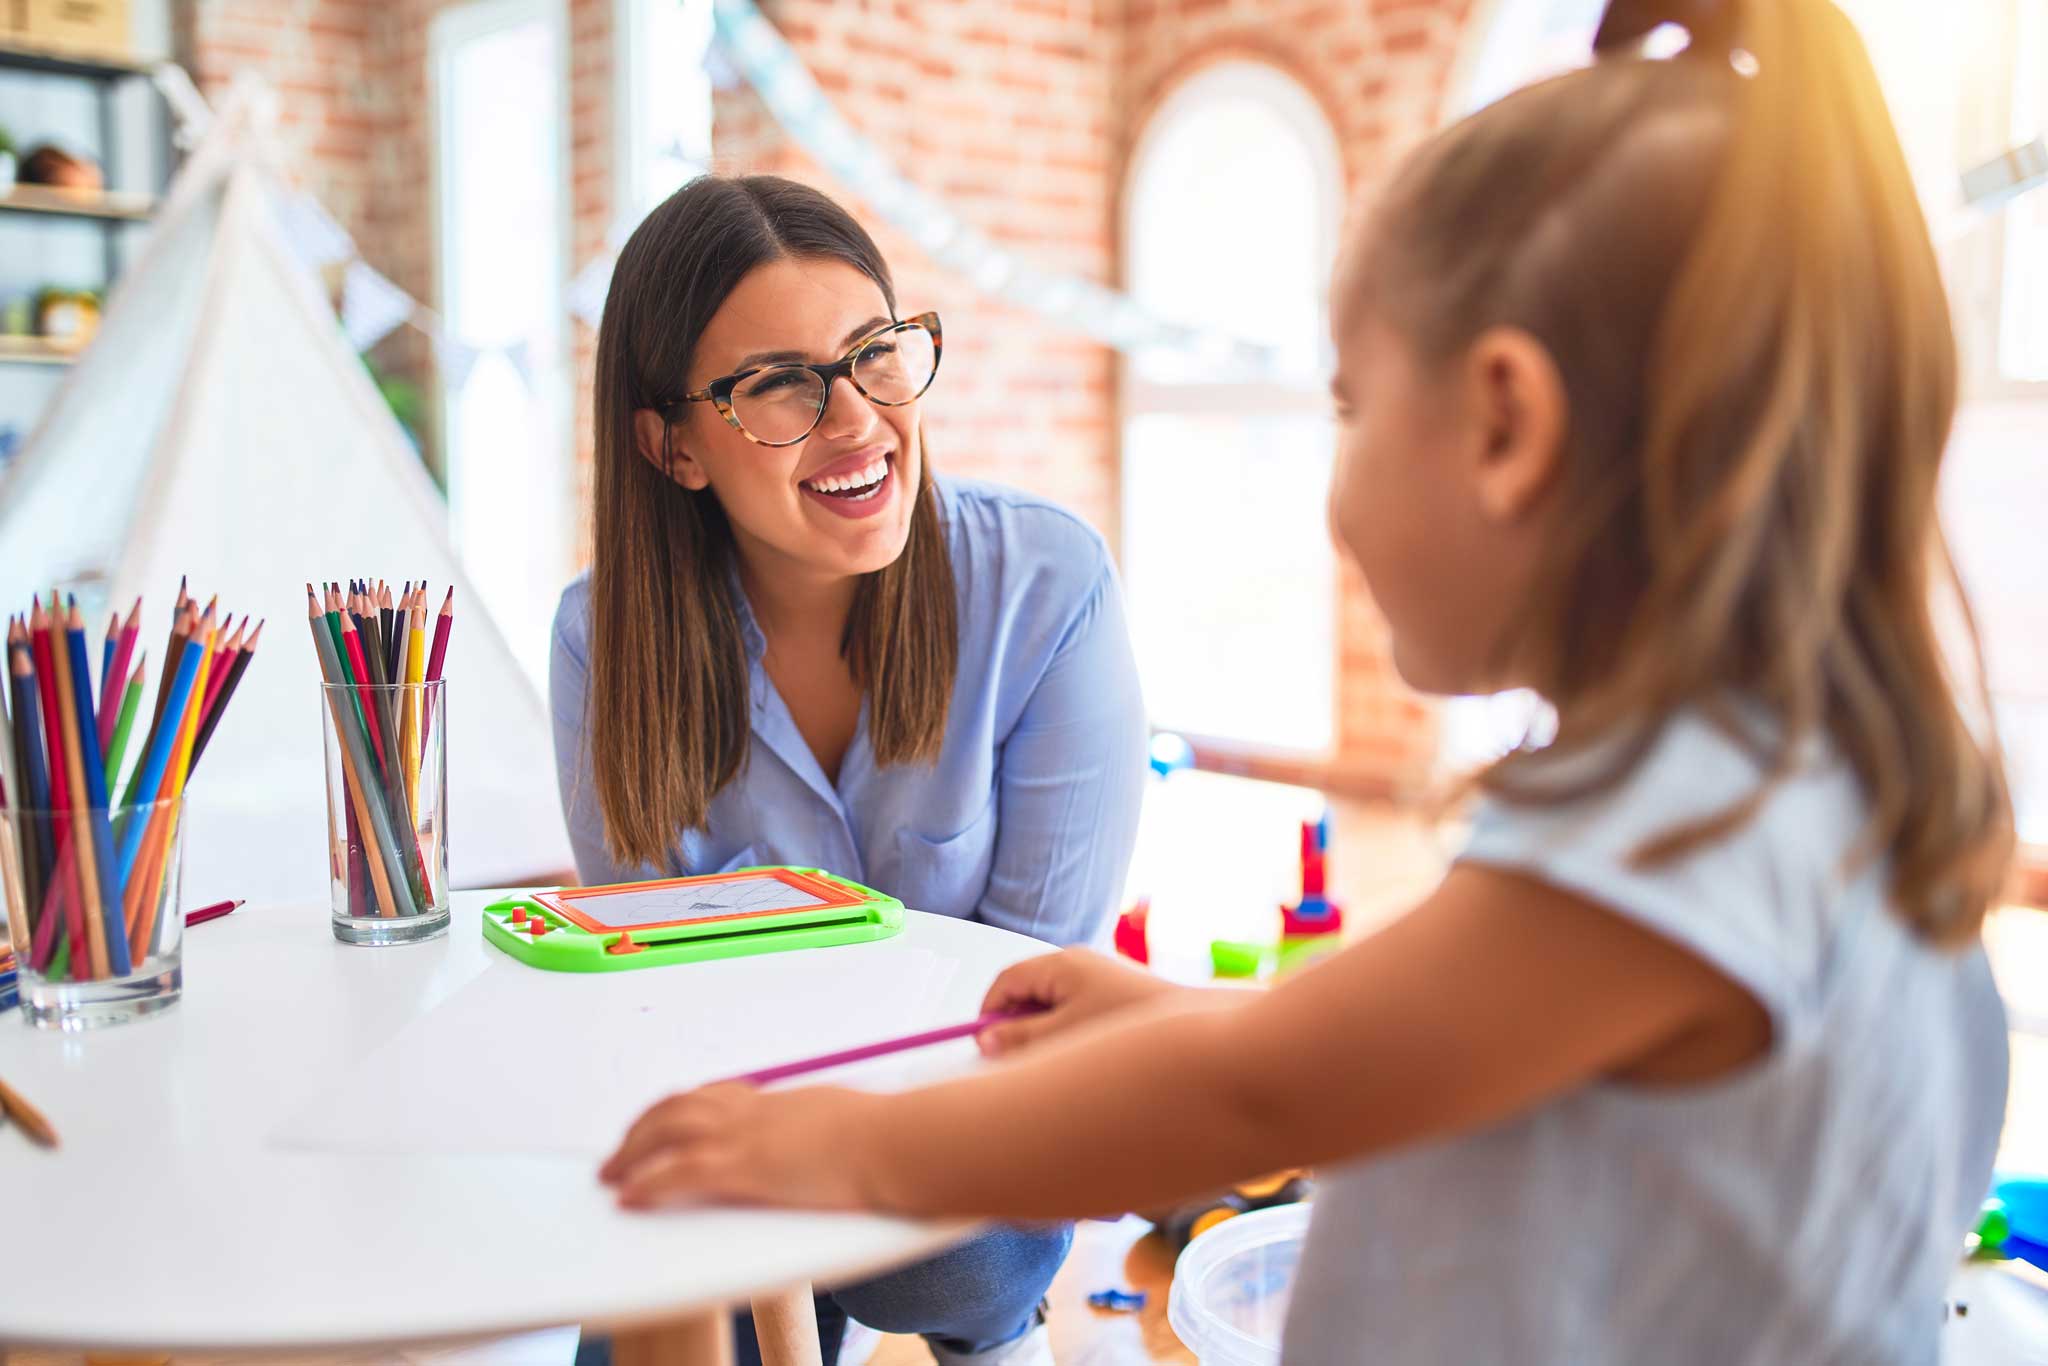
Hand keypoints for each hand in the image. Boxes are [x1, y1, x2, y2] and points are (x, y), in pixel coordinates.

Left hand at [599, 1082, 874, 1210]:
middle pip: (680, 1107)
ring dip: (632, 1152)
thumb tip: (822, 1130)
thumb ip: (818, 1122)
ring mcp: (746, 1136)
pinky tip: (630, 1195)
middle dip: (642, 1128)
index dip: (680, 1108)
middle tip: (619, 1150)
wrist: (893, 1142)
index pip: (714, 1095)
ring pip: (668, 1131)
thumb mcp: (842, 1119)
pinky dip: (648, 1182)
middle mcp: (753, 1111)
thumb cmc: (882, 1134)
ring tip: (610, 1173)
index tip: (662, 1121)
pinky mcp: (745, 1168)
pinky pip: (680, 1171)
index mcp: (777, 1100)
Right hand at [976, 947, 1181, 1056]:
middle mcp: (1080, 964)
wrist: (1197, 1025)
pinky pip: (1077, 1011)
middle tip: (1018, 1061)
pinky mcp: (1117, 996)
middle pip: (1029, 992)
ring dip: (1046, 1033)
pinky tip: (1083, 1057)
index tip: (985, 1046)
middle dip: (1019, 1027)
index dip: (989, 1013)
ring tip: (1057, 1062)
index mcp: (1062, 964)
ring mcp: (1101, 978)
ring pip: (1054, 1006)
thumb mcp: (1064, 1036)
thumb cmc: (1129, 1024)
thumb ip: (1019, 1038)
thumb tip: (986, 1040)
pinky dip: (1070, 1032)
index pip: (1007, 981)